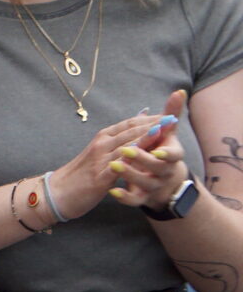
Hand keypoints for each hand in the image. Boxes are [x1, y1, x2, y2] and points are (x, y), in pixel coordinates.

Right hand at [55, 109, 177, 218]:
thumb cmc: (79, 175)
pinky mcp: (101, 176)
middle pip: (131, 131)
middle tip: (173, 117)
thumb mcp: (97, 156)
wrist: (57, 193)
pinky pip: (121, 164)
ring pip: (128, 144)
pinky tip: (148, 154)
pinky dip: (135, 156)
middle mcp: (101, 145)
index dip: (149, 119)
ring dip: (147, 135)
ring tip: (165, 129)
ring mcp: (100, 159)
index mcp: (101, 139)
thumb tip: (132, 134)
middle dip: (153, 124)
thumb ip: (115, 144)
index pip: (128, 124)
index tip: (168, 114)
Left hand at [108, 89, 192, 211]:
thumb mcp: (166, 135)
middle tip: (126, 150)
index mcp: (171, 156)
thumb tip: (179, 91)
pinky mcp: (142, 197)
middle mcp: (164, 171)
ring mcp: (153, 185)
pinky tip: (113, 192)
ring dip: (130, 174)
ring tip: (114, 166)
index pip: (173, 154)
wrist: (163, 183)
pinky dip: (125, 197)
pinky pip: (134, 200)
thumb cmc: (161, 152)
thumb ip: (171, 115)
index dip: (165, 150)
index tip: (156, 146)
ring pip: (143, 182)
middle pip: (156, 166)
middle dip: (141, 157)